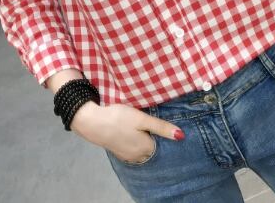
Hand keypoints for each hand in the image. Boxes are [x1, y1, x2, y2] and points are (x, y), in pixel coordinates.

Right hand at [70, 100, 184, 163]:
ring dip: (143, 140)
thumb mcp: (142, 119)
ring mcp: (127, 156)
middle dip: (153, 137)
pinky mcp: (118, 152)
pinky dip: (134, 142)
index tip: (158, 122)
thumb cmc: (119, 118)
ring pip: (142, 149)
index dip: (162, 133)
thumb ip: (161, 127)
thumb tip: (181, 136)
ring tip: (140, 126)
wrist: (93, 122)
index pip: (162, 144)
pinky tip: (130, 131)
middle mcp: (138, 157)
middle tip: (149, 122)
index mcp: (147, 149)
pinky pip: (132, 149)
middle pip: (152, 148)